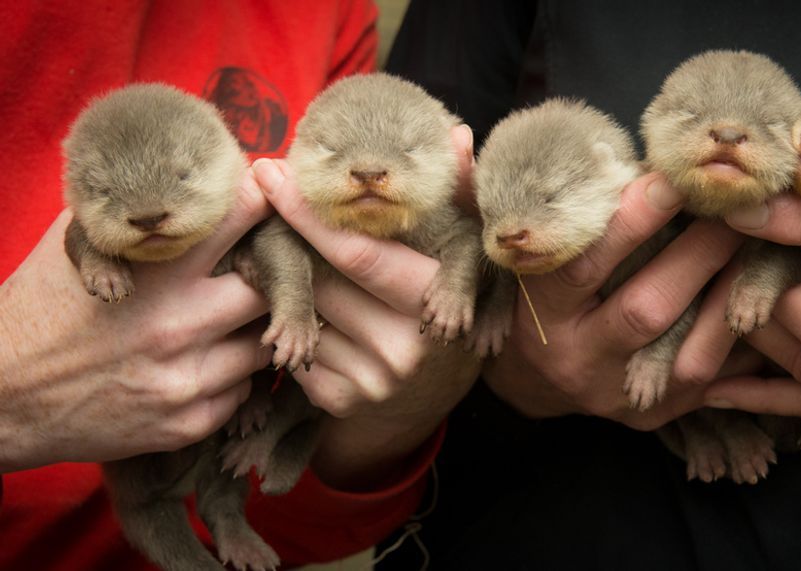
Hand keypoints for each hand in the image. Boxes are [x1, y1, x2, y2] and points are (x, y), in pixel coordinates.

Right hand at [0, 170, 272, 471]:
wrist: (2, 396)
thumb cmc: (42, 308)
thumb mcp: (79, 244)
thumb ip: (135, 212)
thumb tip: (189, 178)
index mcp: (157, 271)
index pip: (243, 219)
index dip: (262, 205)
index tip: (267, 202)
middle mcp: (180, 324)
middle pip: (271, 289)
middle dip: (269, 277)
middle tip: (261, 272)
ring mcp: (187, 379)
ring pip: (263, 344)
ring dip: (252, 330)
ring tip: (228, 321)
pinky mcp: (188, 422)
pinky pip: (242, 391)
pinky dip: (231, 375)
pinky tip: (204, 362)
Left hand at [251, 125, 480, 489]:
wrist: (430, 394)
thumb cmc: (441, 298)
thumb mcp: (460, 246)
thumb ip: (458, 191)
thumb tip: (456, 133)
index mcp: (437, 299)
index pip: (360, 253)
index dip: (310, 214)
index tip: (269, 173)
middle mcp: (409, 345)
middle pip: (321, 282)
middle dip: (289, 244)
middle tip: (265, 206)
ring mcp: (376, 380)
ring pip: (306, 313)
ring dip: (291, 285)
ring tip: (299, 267)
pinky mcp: (344, 401)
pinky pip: (298, 346)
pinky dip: (296, 325)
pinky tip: (315, 316)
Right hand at [483, 173, 745, 430]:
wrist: (532, 381)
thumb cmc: (525, 297)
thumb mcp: (503, 251)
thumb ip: (486, 196)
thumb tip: (459, 136)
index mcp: (537, 315)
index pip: (580, 266)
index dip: (629, 222)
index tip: (670, 178)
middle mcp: (576, 361)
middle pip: (644, 310)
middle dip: (699, 253)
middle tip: (739, 206)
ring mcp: (617, 396)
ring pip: (688, 354)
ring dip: (732, 294)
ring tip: (765, 246)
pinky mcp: (653, 417)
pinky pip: (711, 380)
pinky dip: (741, 336)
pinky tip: (765, 298)